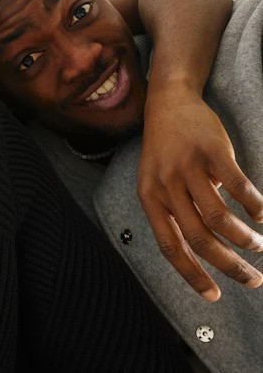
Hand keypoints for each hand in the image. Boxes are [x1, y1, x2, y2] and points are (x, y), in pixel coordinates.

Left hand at [138, 85, 262, 299]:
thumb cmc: (165, 151)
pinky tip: (262, 215)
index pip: (170, 247)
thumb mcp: (157, 183)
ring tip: (258, 246)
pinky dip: (254, 206)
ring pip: (219, 218)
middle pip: (199, 238)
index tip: (214, 296)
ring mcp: (188, 168)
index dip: (192, 274)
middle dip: (228, 266)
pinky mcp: (212, 152)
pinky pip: (237, 188)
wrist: (168, 105)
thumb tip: (201, 254)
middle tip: (252, 280)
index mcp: (149, 199)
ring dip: (243, 239)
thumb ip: (174, 213)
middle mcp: (165, 186)